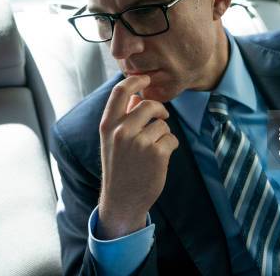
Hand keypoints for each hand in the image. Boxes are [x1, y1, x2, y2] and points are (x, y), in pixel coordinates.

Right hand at [97, 75, 178, 238]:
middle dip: (159, 110)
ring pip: (162, 124)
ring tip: (154, 148)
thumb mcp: (112, 140)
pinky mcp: (156, 154)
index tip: (145, 79)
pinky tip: (160, 158)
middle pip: (149, 105)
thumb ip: (123, 117)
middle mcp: (121, 131)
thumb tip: (137, 95)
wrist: (122, 200)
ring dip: (163, 134)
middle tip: (161, 118)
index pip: (120, 91)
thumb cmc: (119, 167)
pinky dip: (170, 146)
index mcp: (108, 125)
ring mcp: (139, 142)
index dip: (136, 80)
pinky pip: (171, 139)